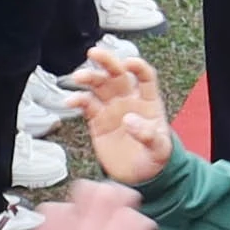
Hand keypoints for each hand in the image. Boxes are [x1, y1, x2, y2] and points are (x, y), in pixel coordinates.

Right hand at [75, 42, 181, 184]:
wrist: (140, 175)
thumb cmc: (155, 157)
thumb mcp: (160, 148)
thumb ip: (148, 134)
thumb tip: (130, 119)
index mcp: (148, 101)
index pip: (144, 76)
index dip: (137, 67)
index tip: (128, 63)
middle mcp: (128, 99)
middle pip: (117, 74)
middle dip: (106, 61)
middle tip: (94, 53)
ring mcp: (112, 108)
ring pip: (99, 85)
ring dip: (89, 78)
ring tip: (77, 77)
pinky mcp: (97, 120)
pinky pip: (86, 105)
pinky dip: (77, 100)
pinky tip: (69, 101)